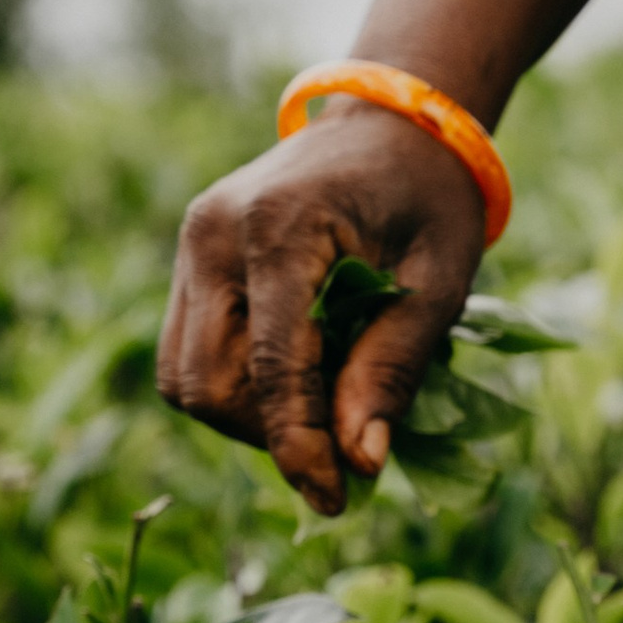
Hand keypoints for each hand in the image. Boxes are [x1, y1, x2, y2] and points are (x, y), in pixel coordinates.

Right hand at [156, 102, 486, 512]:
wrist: (394, 122)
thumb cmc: (430, 197)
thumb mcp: (438, 282)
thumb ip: (393, 369)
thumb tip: (359, 463)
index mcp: (282, 226)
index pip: (270, 367)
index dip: (298, 446)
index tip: (336, 500)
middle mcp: (215, 232)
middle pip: (206, 383)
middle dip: (268, 433)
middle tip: (340, 443)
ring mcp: (193, 241)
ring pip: (183, 376)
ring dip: (246, 416)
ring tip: (320, 405)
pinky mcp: (192, 255)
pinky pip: (188, 350)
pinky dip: (235, 385)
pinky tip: (296, 375)